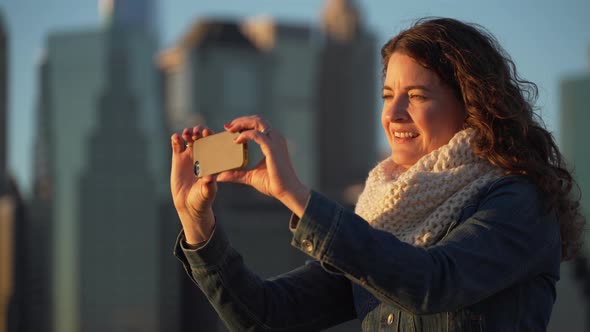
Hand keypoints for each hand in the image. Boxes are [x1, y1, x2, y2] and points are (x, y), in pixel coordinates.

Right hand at [170, 126, 215, 243]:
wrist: (188, 204)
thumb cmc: (202, 198)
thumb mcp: (207, 192)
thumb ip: (208, 186)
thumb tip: (209, 178)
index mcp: (213, 160)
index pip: (214, 143)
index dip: (211, 136)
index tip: (207, 133)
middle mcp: (203, 155)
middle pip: (202, 137)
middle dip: (200, 131)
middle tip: (197, 132)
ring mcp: (190, 155)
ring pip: (190, 138)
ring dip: (188, 132)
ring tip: (186, 134)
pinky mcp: (178, 158)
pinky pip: (177, 144)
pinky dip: (176, 138)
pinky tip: (176, 138)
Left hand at [217, 115, 309, 216]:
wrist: (286, 191)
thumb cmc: (273, 183)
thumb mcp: (250, 176)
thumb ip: (236, 174)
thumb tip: (220, 176)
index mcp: (273, 141)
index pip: (258, 124)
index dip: (244, 123)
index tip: (230, 128)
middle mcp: (275, 138)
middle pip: (257, 119)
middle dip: (241, 120)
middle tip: (227, 127)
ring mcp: (275, 141)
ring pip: (258, 122)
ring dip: (242, 123)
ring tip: (230, 130)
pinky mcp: (272, 148)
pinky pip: (256, 134)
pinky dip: (245, 134)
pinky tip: (236, 140)